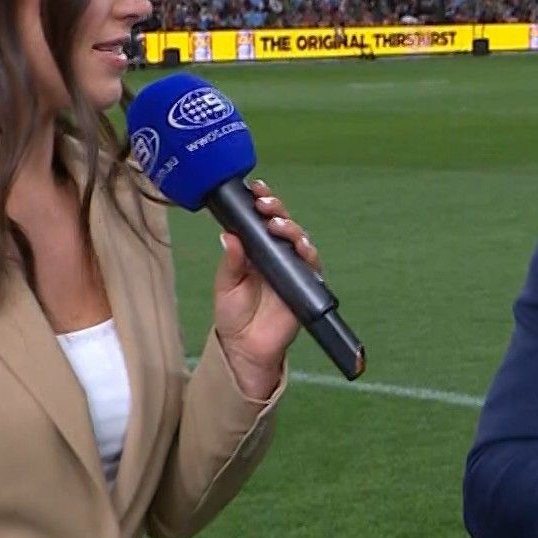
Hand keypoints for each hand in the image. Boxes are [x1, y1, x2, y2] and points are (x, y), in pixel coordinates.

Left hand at [213, 178, 320, 399]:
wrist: (245, 347)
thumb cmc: (233, 314)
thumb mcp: (225, 285)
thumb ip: (231, 261)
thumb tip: (229, 235)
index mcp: (255, 249)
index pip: (261, 219)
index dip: (262, 202)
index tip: (255, 190)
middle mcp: (276, 254)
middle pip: (283, 223)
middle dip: (277, 209)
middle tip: (264, 205)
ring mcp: (292, 267)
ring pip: (299, 239)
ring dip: (291, 228)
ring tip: (277, 224)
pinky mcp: (305, 284)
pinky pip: (311, 264)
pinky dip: (308, 252)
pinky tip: (301, 246)